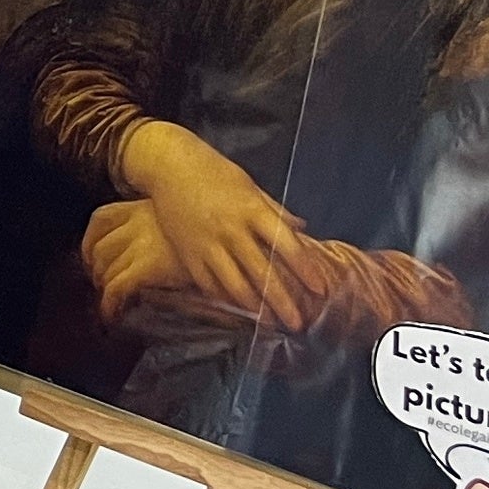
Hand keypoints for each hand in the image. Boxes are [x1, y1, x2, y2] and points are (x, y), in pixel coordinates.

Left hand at [80, 199, 223, 325]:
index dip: (89, 241)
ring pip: (106, 268)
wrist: (237, 239)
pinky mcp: (149, 265)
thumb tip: (151, 250)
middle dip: (96, 271)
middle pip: (99, 246)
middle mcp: (138, 222)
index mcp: (144, 207)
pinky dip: (109, 304)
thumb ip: (168, 230)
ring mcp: (142, 243)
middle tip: (104, 287)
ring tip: (113, 304)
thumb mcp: (187, 223)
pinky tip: (112, 316)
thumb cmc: (218, 232)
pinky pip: (117, 287)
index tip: (92, 259)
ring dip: (104, 289)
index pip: (101, 218)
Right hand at [114, 121, 317, 326]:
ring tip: (269, 323)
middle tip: (297, 323)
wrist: (168, 165)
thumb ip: (275, 210)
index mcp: (252, 210)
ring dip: (255, 308)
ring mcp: (208, 244)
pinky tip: (237, 311)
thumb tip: (301, 229)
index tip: (320, 289)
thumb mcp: (250, 185)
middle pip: (262, 273)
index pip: (286, 245)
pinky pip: (208, 283)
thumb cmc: (214, 171)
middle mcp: (231, 230)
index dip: (305, 269)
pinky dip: (224, 299)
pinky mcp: (188, 253)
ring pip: (234, 284)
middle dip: (282, 301)